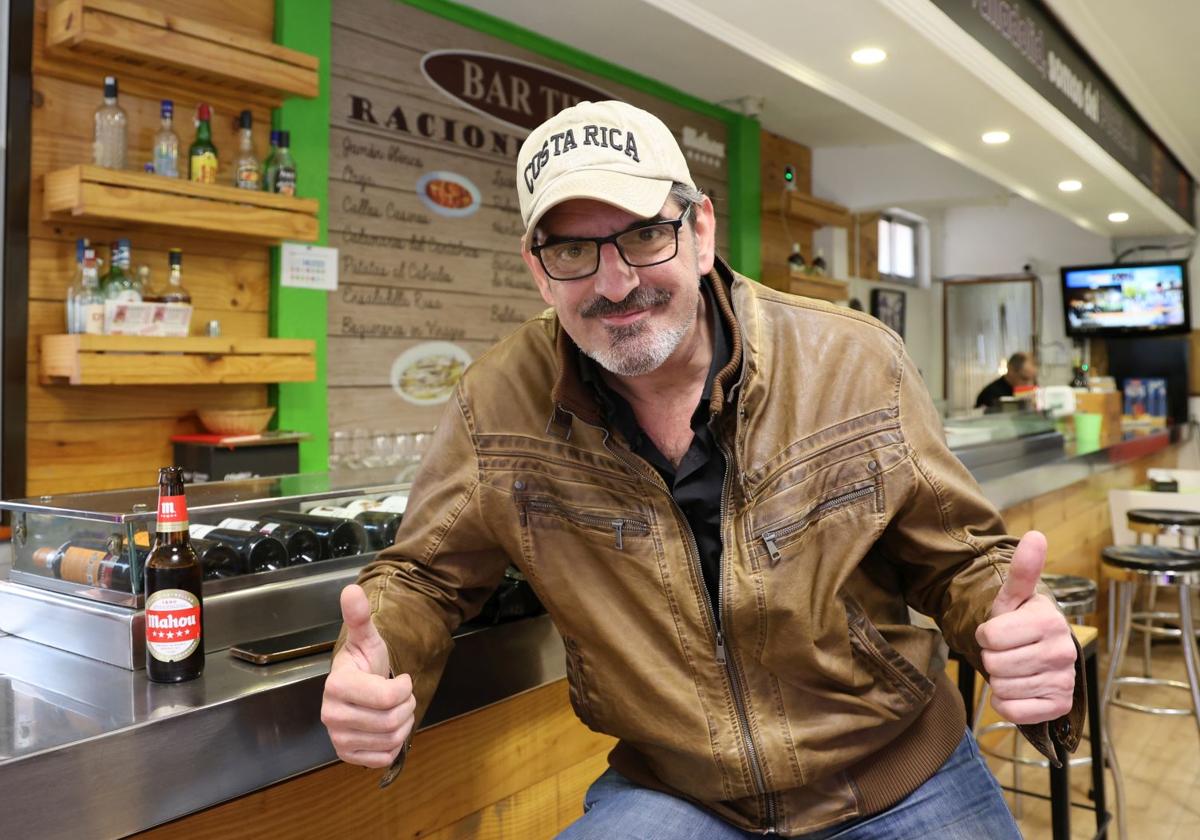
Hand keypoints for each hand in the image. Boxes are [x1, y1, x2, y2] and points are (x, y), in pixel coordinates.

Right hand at [320, 584, 415, 767]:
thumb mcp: (368, 639)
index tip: (400, 679)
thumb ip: (359, 617)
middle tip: (400, 696)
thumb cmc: (365, 663)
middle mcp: (331, 715)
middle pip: (392, 720)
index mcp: (336, 685)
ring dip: (403, 724)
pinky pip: (384, 758)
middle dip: (406, 706)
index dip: (404, 688)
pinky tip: (385, 729)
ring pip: (391, 739)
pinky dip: (393, 745)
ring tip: (394, 710)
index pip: (388, 697)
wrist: (357, 688)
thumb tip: (351, 590)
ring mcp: (337, 738)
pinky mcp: (346, 755)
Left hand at [975, 531, 1076, 723]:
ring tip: (1014, 668)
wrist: (1036, 653)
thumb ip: (1022, 570)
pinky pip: (1013, 711)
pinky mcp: (1060, 705)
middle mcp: (1063, 651)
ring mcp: (1064, 680)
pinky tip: (1018, 689)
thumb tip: (1036, 535)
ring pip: (1002, 688)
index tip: (998, 631)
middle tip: (1007, 652)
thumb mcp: (1014, 597)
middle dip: (992, 658)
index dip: (985, 635)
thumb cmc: (1019, 623)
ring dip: (999, 680)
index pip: (990, 637)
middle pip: (994, 663)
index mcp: (1049, 620)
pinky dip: (1006, 703)